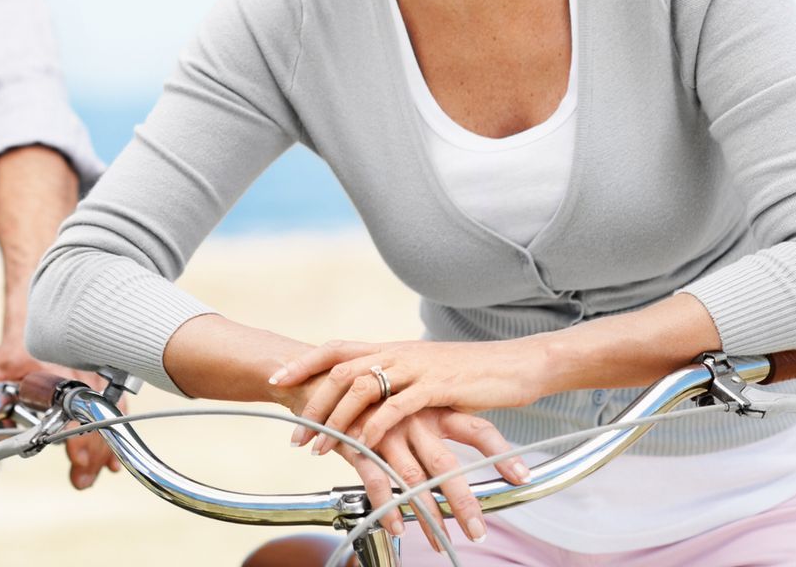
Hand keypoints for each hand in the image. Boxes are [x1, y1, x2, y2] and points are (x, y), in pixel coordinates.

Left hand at [0, 338, 121, 490]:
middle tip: (82, 478)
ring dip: (102, 450)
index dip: (76, 436)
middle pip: (93, 419)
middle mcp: (78, 375)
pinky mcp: (101, 382)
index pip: (70, 410)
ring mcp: (93, 378)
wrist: (35, 326)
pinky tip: (110, 461)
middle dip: (91, 454)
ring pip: (107, 416)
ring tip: (92, 474)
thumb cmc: (15, 353)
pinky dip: (112, 437)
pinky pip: (115, 410)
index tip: (77, 458)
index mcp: (51, 375)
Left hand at [271, 338, 544, 456]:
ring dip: (335, 418)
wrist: (519, 364)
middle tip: (295, 433)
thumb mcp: (427, 373)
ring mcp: (417, 367)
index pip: (337, 348)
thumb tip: (373, 396)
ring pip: (362, 386)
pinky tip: (362, 444)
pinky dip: (375, 425)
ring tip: (319, 447)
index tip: (277, 380)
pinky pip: (397, 405)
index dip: (304, 361)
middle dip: (311, 400)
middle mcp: (399, 352)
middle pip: (340, 368)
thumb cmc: (475, 373)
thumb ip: (399, 381)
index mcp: (393, 347)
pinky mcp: (438, 385)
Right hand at [334, 408, 522, 548]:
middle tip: (477, 532)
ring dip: (428, 514)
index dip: (501, 451)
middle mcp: (414, 419)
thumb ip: (434, 426)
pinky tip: (397, 526)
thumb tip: (459, 455)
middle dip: (464, 502)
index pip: (476, 428)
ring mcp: (387, 431)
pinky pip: (377, 480)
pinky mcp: (358, 442)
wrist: (322, 376)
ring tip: (439, 541)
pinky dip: (388, 506)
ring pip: (414, 478)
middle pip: (447, 464)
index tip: (522, 476)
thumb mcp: (410, 402)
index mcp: (433, 407)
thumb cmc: (372, 394)